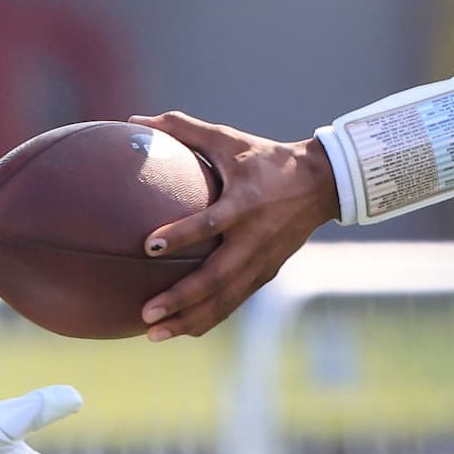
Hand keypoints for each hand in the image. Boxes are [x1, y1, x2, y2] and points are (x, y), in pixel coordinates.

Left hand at [127, 111, 340, 339]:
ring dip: (188, 319)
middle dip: (180, 298)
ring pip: (223, 299)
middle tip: (146, 312)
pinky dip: (207, 319)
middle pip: (216, 277)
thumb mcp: (227, 138)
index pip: (210, 223)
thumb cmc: (264, 158)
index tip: (148, 245)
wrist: (320, 184)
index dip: (180, 234)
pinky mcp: (266, 274)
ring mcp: (262, 262)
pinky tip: (180, 330)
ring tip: (152, 333)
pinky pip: (233, 303)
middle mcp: (254, 239)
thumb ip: (182, 128)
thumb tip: (133, 120)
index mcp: (245, 204)